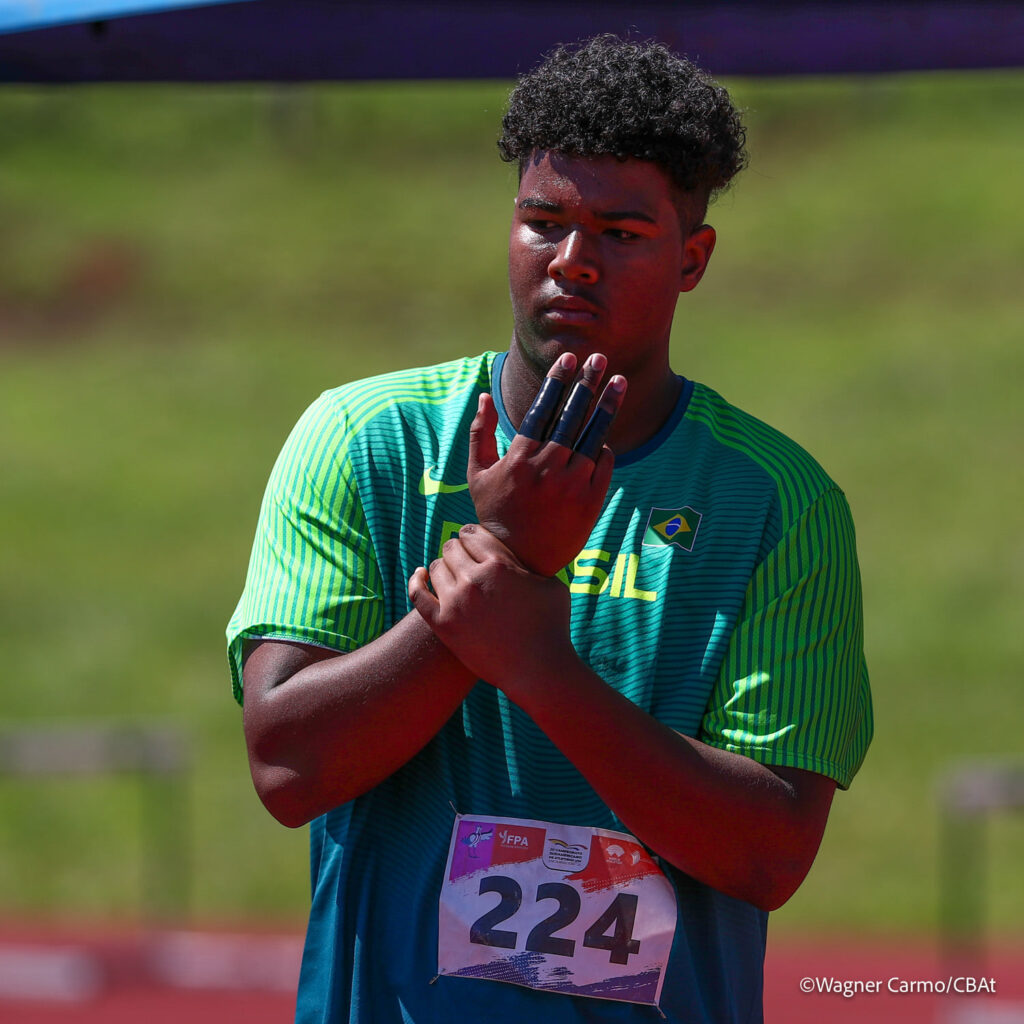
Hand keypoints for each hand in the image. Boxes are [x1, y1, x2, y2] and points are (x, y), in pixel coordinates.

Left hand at [408, 524, 577, 688]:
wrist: (538, 671)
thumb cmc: (552, 627)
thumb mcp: (551, 584)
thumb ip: (530, 564)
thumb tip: (522, 553)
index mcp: (500, 564)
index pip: (472, 534)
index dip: (472, 535)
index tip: (473, 542)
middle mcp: (474, 579)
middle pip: (451, 548)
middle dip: (458, 549)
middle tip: (463, 558)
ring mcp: (455, 603)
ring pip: (436, 567)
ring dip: (443, 566)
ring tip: (451, 572)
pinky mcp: (443, 625)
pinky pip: (418, 594)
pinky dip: (416, 580)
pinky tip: (420, 575)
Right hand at [468, 352, 626, 575]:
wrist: (519, 562)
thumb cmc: (495, 514)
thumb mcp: (477, 474)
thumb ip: (480, 433)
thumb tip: (484, 395)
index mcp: (521, 456)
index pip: (544, 408)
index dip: (558, 380)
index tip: (569, 358)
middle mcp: (549, 466)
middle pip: (573, 414)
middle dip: (587, 382)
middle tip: (599, 358)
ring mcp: (573, 483)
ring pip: (594, 435)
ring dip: (608, 404)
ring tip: (619, 381)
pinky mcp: (591, 500)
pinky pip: (604, 463)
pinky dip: (604, 446)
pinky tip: (604, 433)